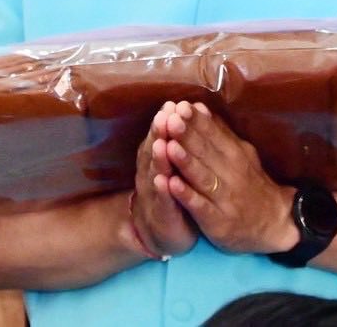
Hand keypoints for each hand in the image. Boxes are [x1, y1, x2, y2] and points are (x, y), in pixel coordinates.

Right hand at [130, 103, 196, 258]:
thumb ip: (178, 139)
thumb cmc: (173, 190)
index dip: (165, 121)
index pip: (160, 136)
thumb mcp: (175, 163)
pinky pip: (163, 202)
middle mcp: (151, 173)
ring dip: (158, 159)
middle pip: (155, 150)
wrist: (161, 231)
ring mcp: (155, 194)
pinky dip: (163, 191)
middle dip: (160, 133)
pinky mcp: (162, 215)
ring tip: (162, 144)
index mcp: (157, 158)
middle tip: (164, 116)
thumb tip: (185, 108)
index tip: (172, 104)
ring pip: (155, 173)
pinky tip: (164, 182)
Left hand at [158, 102, 296, 254]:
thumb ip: (220, 132)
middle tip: (170, 119)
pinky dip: (186, 196)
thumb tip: (199, 106)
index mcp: (235, 154)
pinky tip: (171, 185)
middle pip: (205, 153)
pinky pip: (200, 206)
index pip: (213, 134)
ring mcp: (224, 198)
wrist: (274, 223)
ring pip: (202, 177)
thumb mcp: (242, 154)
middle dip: (187, 136)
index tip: (180, 106)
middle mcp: (231, 173)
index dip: (196, 121)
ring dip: (185, 162)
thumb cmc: (250, 184)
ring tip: (168, 146)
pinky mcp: (217, 221)